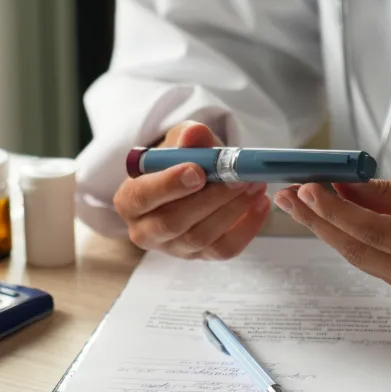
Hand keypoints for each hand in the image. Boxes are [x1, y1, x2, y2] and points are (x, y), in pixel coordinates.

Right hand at [113, 121, 269, 258]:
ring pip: (200, 237)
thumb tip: (195, 134)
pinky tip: (260, 204)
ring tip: (254, 184)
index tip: (198, 171)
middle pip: (173, 223)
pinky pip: (224, 249)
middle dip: (210, 199)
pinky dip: (246, 227)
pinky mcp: (200, 257)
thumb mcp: (180, 142)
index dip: (169, 185)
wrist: (192, 180)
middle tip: (238, 177)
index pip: (142, 197)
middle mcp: (145, 231)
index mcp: (130, 200)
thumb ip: (187, 137)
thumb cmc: (179, 161)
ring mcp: (173, 248)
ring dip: (232, 209)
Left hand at [273, 178, 390, 301]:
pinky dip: (353, 240)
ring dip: (330, 231)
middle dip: (317, 222)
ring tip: (301, 203)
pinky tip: (337, 219)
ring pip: (362, 259)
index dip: (333, 210)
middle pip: (356, 251)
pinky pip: (376, 264)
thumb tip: (347, 188)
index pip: (370, 231)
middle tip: (287, 196)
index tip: (307, 186)